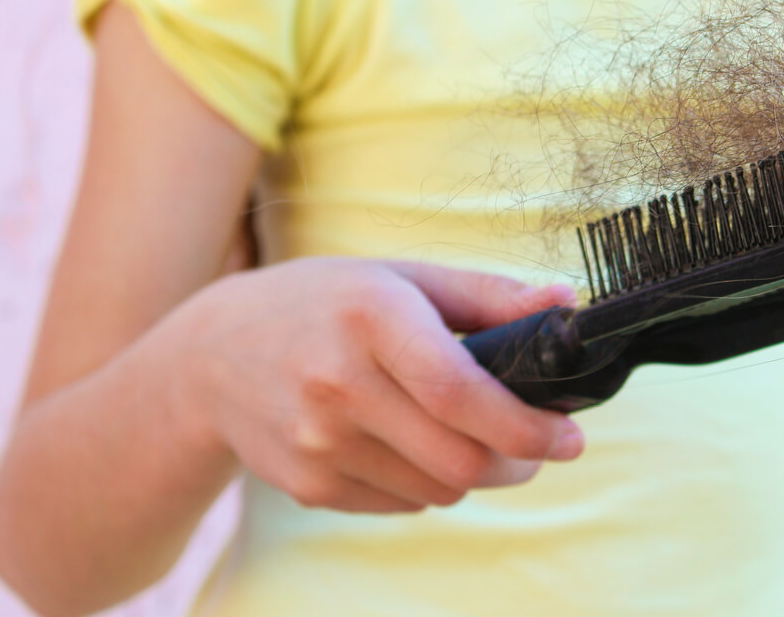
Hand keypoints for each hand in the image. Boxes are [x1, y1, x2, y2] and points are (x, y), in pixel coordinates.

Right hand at [173, 258, 584, 512]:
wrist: (211, 356)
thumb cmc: (325, 304)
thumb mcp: (402, 278)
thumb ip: (489, 295)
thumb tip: (567, 303)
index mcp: (372, 316)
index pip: (461, 392)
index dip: (526, 425)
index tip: (572, 437)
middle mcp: (338, 383)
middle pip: (460, 459)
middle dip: (518, 461)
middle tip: (535, 445)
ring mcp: (318, 442)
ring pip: (439, 490)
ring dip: (475, 473)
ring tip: (471, 437)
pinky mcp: (308, 485)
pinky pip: (402, 504)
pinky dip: (428, 484)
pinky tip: (411, 445)